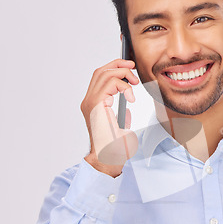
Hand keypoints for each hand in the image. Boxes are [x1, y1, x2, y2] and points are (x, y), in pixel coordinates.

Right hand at [80, 58, 139, 176]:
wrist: (108, 158)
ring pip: (104, 74)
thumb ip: (121, 109)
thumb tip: (128, 99)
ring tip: (134, 83)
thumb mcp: (121, 123)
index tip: (129, 67)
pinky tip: (131, 97)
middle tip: (133, 67)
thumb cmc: (114, 146)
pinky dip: (123, 86)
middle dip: (118, 64)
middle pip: (100, 71)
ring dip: (122, 74)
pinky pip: (110, 84)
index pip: (99, 78)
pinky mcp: (96, 105)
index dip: (114, 68)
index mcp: (93, 104)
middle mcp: (88, 101)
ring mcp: (90, 103)